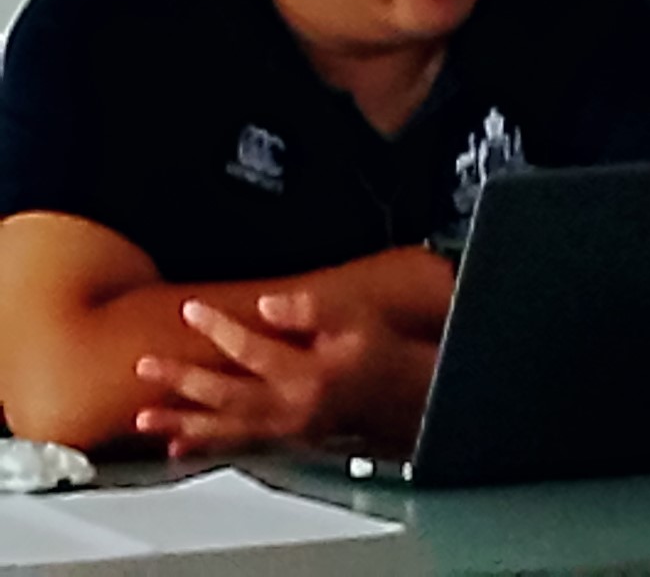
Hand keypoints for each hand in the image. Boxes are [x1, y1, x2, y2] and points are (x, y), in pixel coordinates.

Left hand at [134, 251, 448, 456]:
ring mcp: (288, 428)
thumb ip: (310, 309)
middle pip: (228, 396)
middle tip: (146, 367)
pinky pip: (239, 445)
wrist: (403, 394)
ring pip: (228, 428)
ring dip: (184, 422)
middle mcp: (293, 407)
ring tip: (145, 418)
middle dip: (184, 381)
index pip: (253, 350)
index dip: (219, 328)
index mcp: (309, 373)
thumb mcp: (353, 317)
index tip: (190, 309)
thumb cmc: (376, 349)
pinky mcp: (286, 439)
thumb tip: (267, 304)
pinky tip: (179, 444)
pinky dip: (207, 444)